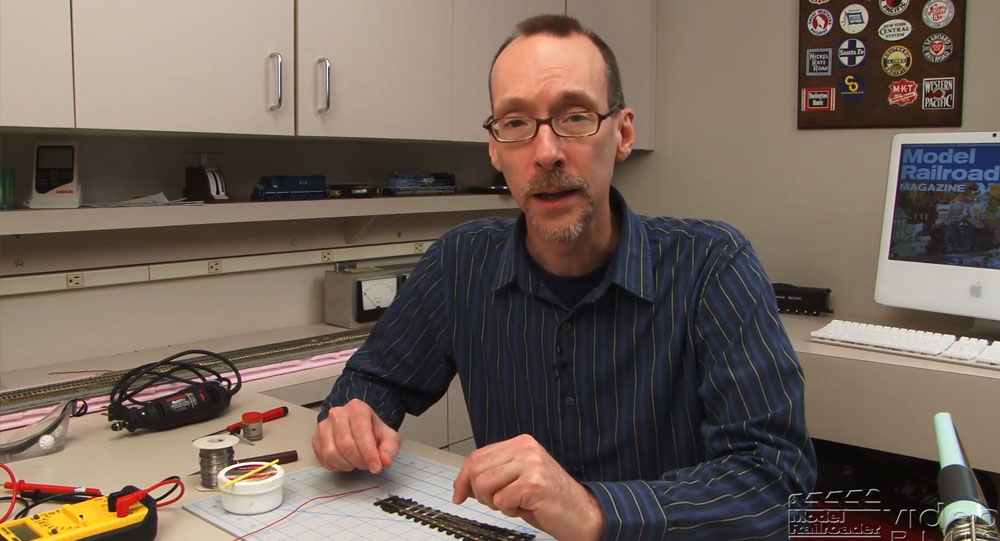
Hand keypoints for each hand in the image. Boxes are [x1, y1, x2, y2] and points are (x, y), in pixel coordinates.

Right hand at [312, 398, 399, 473]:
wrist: (359, 426)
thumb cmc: (372, 431)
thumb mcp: (388, 437)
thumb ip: (389, 449)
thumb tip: (384, 461)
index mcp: (357, 408)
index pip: (361, 433)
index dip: (369, 454)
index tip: (376, 468)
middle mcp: (337, 414)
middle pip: (345, 445)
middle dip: (359, 461)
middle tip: (367, 465)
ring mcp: (324, 426)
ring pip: (332, 453)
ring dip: (347, 464)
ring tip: (356, 462)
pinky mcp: (315, 439)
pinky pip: (323, 459)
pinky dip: (336, 466)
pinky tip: (346, 461)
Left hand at [452, 434, 606, 539]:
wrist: (582, 513)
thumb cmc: (549, 500)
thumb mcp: (517, 480)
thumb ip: (494, 475)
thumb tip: (462, 484)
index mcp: (521, 443)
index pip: (477, 456)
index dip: (463, 478)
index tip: (459, 495)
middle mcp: (525, 448)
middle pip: (476, 470)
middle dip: (481, 494)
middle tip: (502, 502)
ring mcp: (530, 464)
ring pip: (484, 485)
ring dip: (496, 503)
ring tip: (516, 503)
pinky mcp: (533, 483)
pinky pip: (501, 500)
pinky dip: (510, 510)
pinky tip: (527, 507)